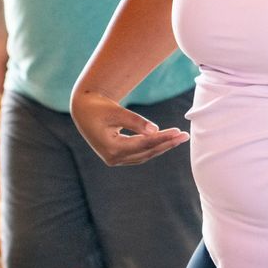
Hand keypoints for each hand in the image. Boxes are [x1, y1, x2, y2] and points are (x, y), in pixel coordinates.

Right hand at [70, 89, 188, 166]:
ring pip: (144, 155)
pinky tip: (166, 141)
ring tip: (179, 137)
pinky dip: (153, 147)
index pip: (143, 144)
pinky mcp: (118, 157)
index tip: (177, 132)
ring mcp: (115, 160)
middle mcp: (113, 158)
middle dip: (166, 144)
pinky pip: (140, 154)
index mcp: (111, 149)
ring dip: (162, 146)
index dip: (162, 138)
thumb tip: (156, 130)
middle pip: (146, 152)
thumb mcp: (116, 111)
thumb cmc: (98, 107)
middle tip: (184, 136)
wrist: (83, 110)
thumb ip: (135, 121)